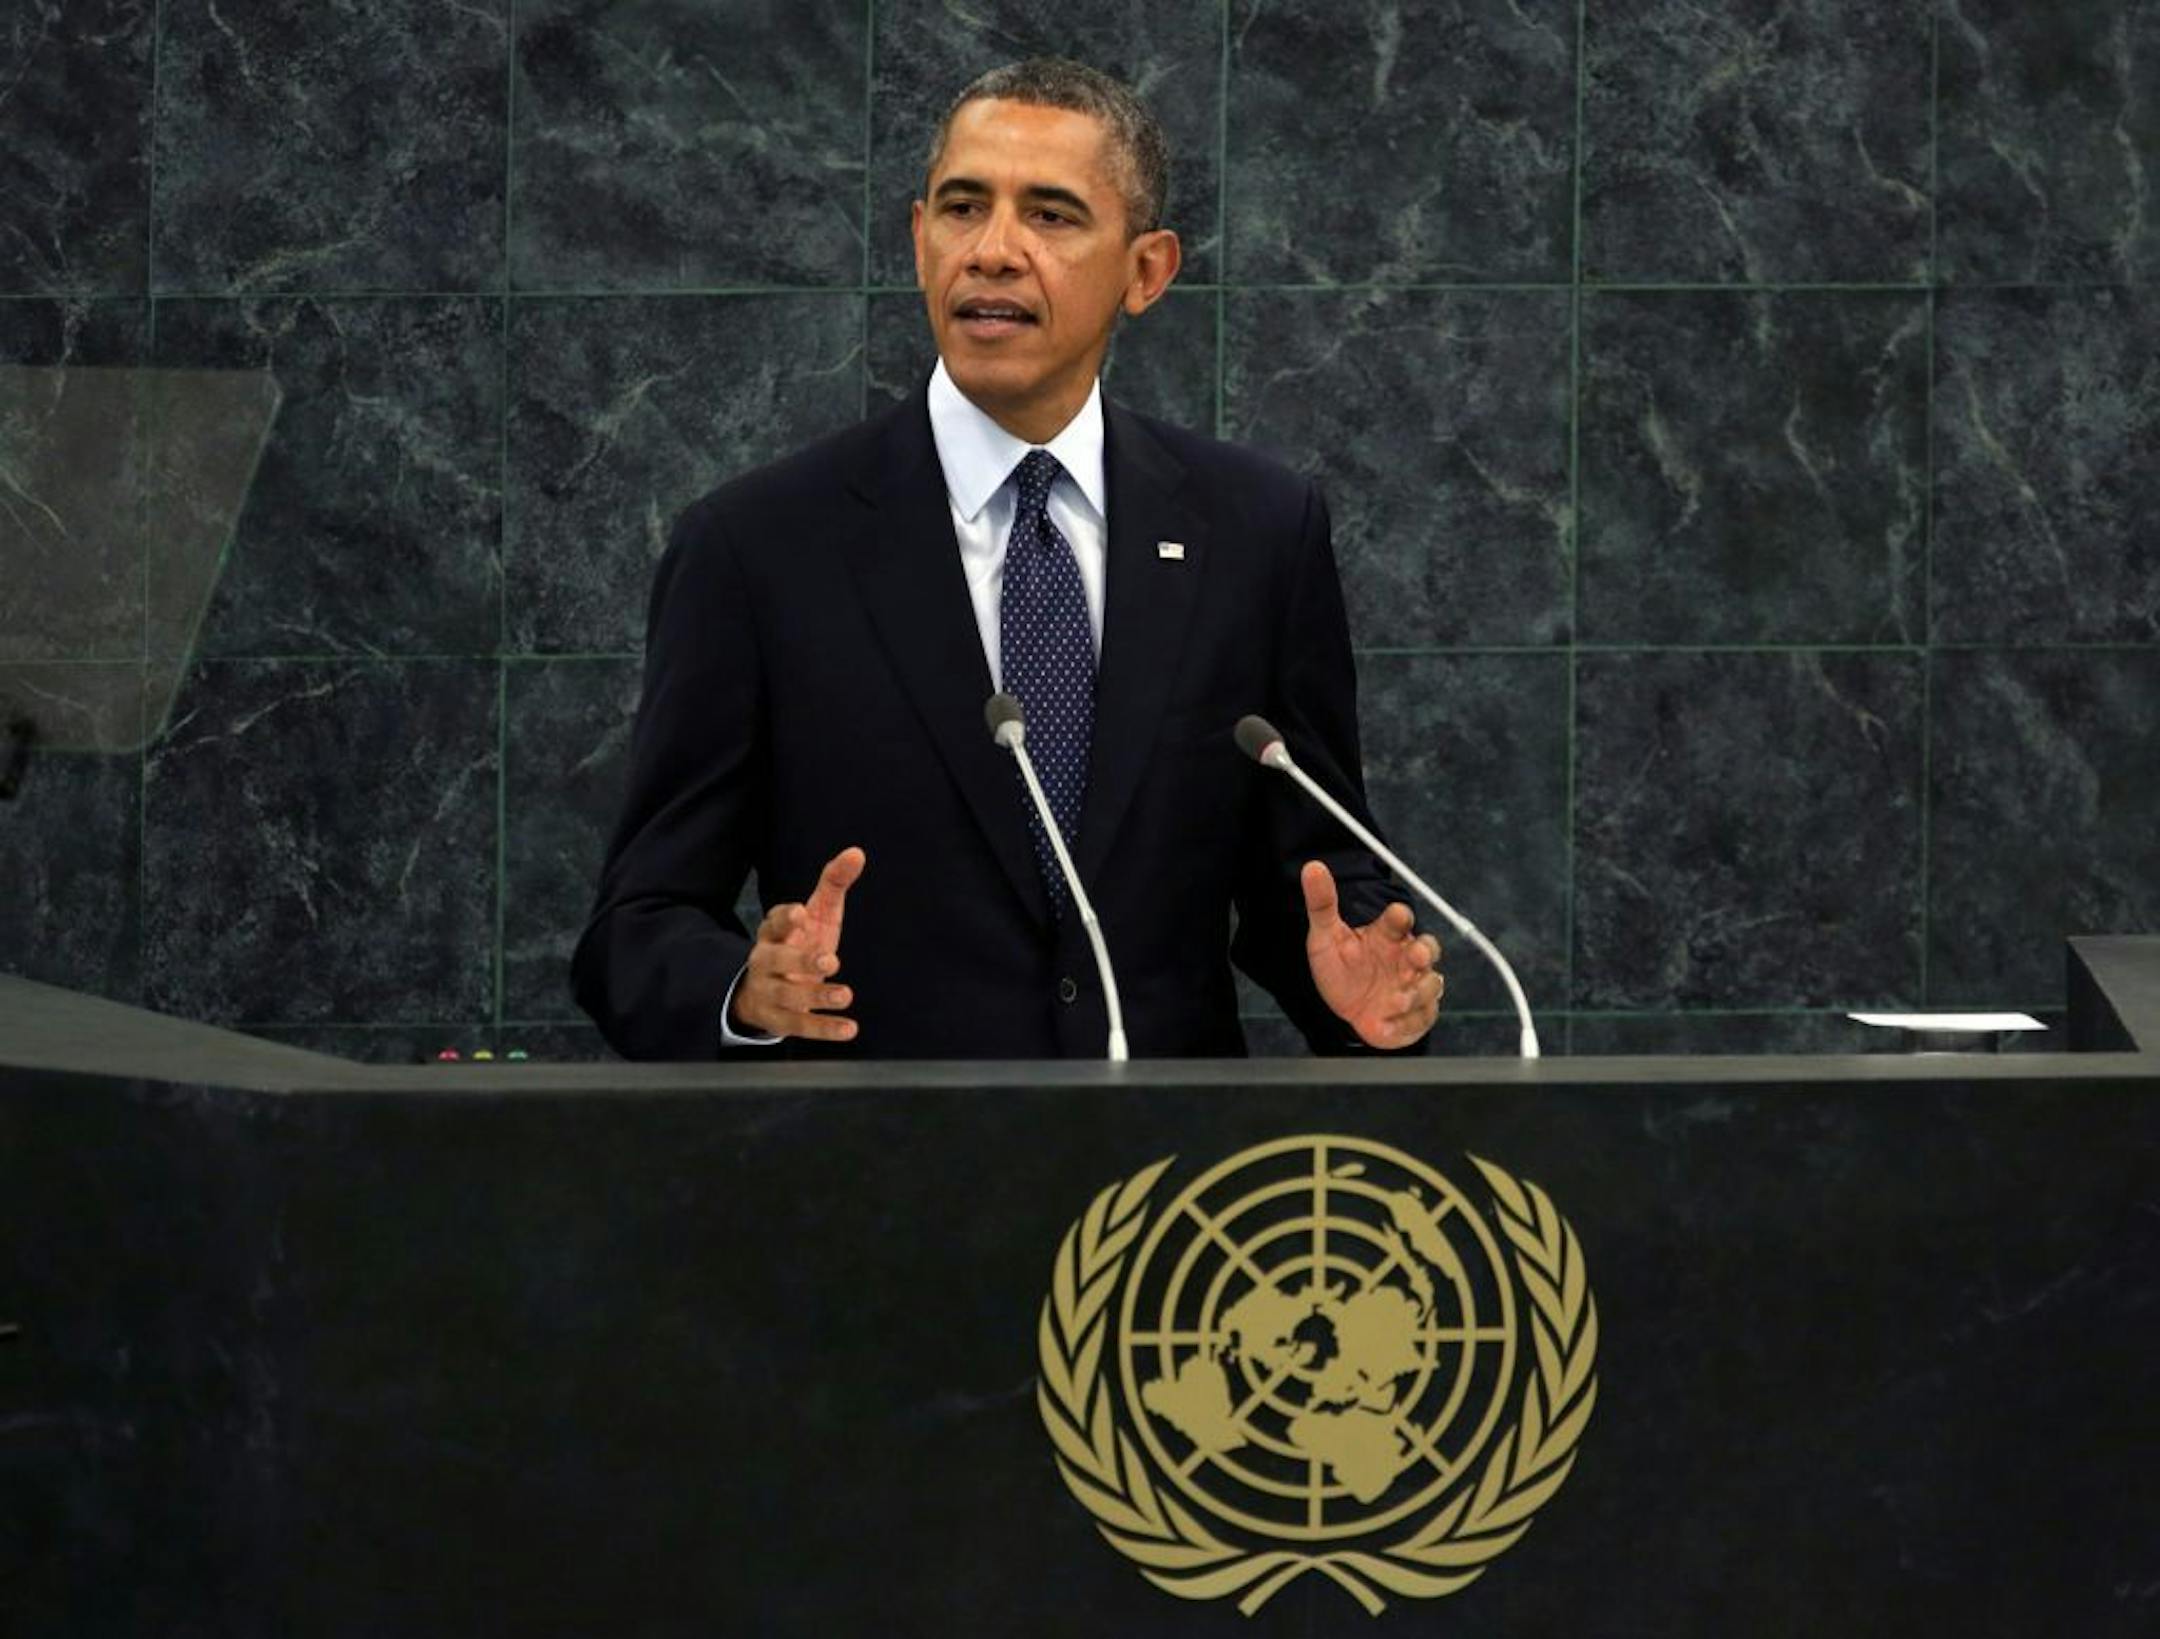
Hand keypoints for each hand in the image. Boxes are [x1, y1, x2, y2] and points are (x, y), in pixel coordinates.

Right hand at [728, 847, 864, 1042]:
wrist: (765, 992)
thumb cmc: (799, 943)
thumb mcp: (817, 914)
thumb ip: (833, 883)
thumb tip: (857, 852)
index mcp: (773, 933)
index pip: (772, 923)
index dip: (784, 918)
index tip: (801, 914)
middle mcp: (765, 962)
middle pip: (774, 960)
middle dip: (800, 960)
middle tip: (831, 960)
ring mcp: (769, 993)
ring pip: (788, 997)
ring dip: (817, 997)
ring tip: (845, 994)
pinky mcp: (779, 1021)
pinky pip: (800, 1026)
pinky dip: (824, 1029)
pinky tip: (850, 1028)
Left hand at [1301, 860, 1443, 1048]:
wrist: (1346, 1009)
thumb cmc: (1341, 969)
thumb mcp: (1325, 938)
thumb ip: (1322, 904)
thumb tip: (1312, 867)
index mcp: (1386, 935)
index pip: (1399, 920)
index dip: (1400, 916)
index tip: (1397, 914)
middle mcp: (1406, 958)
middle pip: (1428, 948)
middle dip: (1425, 951)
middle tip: (1417, 956)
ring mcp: (1415, 985)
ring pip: (1430, 984)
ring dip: (1415, 993)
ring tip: (1393, 1002)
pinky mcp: (1418, 1013)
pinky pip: (1422, 1017)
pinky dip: (1406, 1023)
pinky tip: (1386, 1024)